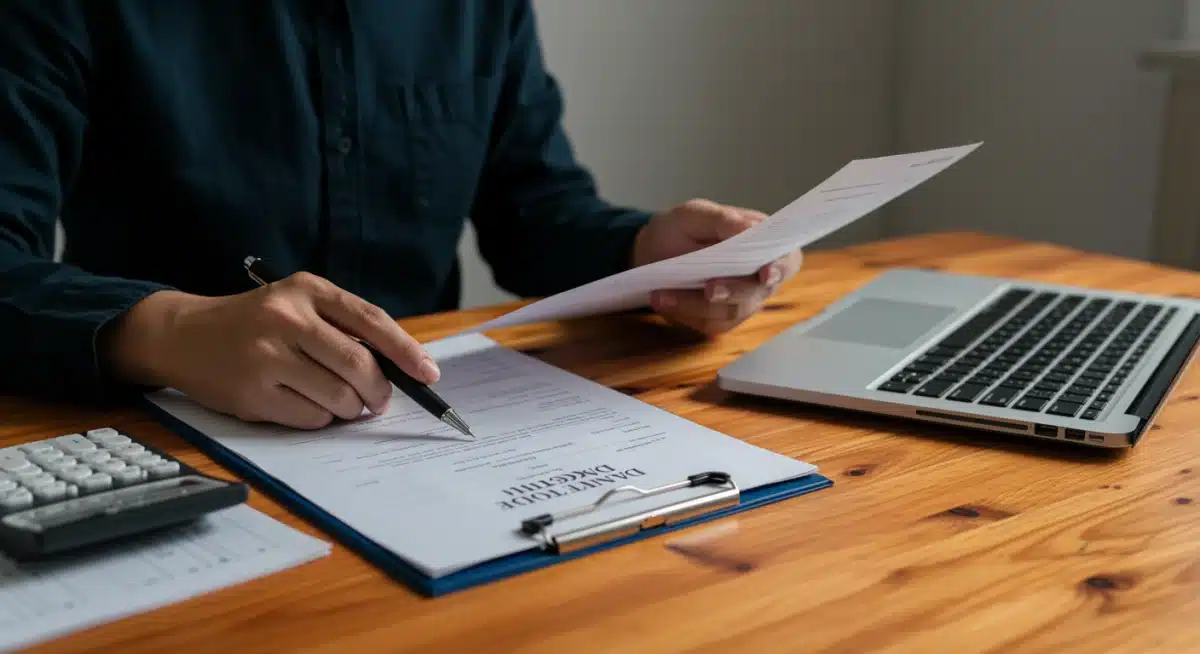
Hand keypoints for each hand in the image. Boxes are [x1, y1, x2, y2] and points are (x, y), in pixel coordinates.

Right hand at [103, 273, 438, 428]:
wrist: (184, 335)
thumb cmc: (256, 322)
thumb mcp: (298, 303)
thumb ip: (344, 326)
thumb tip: (402, 367)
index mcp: (307, 289)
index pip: (372, 321)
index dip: (406, 352)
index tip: (429, 375)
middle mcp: (287, 318)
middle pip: (359, 366)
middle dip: (379, 392)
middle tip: (379, 401)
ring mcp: (266, 357)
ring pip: (339, 397)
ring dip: (349, 408)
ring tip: (339, 401)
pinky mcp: (252, 393)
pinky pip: (311, 418)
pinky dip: (320, 418)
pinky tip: (306, 404)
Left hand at [631, 198, 802, 334]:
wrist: (653, 252)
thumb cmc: (682, 228)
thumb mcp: (694, 214)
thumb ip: (721, 219)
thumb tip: (749, 228)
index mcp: (764, 244)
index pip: (788, 260)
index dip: (781, 268)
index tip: (766, 273)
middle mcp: (759, 278)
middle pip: (757, 292)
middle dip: (732, 292)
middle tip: (709, 289)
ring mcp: (740, 301)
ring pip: (730, 312)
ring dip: (696, 305)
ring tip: (663, 294)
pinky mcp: (719, 319)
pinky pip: (708, 324)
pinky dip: (684, 313)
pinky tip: (662, 300)